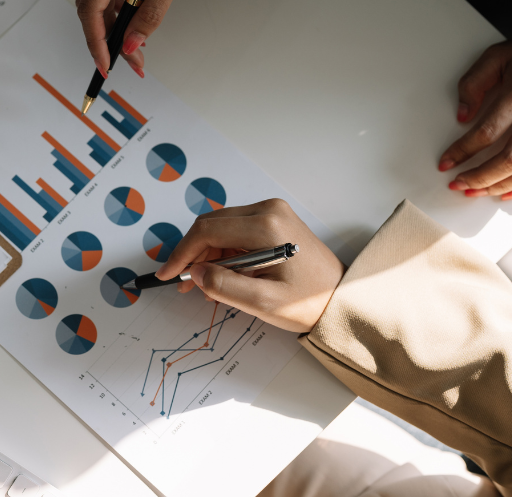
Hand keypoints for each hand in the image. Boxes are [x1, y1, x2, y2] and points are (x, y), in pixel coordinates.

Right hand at [76, 0, 203, 77]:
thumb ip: (150, 14)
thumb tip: (132, 44)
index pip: (91, 10)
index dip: (96, 42)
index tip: (105, 64)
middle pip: (88, 7)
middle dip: (106, 38)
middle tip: (128, 59)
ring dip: (109, 23)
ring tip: (131, 42)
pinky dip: (110, 4)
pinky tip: (125, 15)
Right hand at [156, 199, 344, 333]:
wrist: (343, 297)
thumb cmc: (309, 301)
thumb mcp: (264, 302)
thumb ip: (223, 287)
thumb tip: (194, 273)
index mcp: (266, 225)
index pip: (207, 231)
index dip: (182, 253)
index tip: (168, 275)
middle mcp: (268, 210)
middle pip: (212, 225)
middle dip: (192, 254)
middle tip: (183, 284)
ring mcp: (272, 213)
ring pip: (221, 228)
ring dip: (207, 254)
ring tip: (204, 285)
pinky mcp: (274, 220)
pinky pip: (236, 232)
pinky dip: (223, 252)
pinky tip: (221, 275)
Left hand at [439, 40, 511, 199]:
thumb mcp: (500, 56)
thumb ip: (475, 82)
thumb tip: (462, 116)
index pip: (487, 132)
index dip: (462, 152)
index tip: (446, 163)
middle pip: (509, 159)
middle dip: (479, 177)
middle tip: (459, 184)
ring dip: (500, 187)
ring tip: (477, 192)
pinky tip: (508, 193)